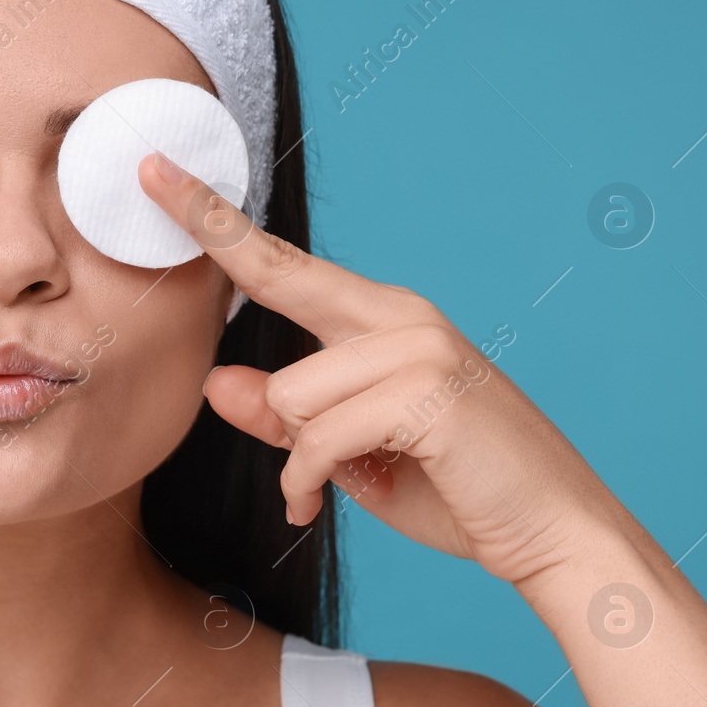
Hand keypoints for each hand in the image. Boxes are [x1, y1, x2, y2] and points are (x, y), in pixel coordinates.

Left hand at [139, 153, 618, 586]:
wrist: (556, 532)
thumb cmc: (455, 488)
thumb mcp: (351, 453)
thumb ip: (286, 418)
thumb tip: (216, 382)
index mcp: (384, 321)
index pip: (283, 262)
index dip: (216, 218)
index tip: (157, 174)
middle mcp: (401, 318)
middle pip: (276, 282)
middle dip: (212, 239)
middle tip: (150, 174)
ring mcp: (419, 348)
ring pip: (290, 392)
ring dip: (297, 456)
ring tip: (328, 485)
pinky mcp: (427, 392)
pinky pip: (316, 439)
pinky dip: (309, 483)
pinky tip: (323, 504)